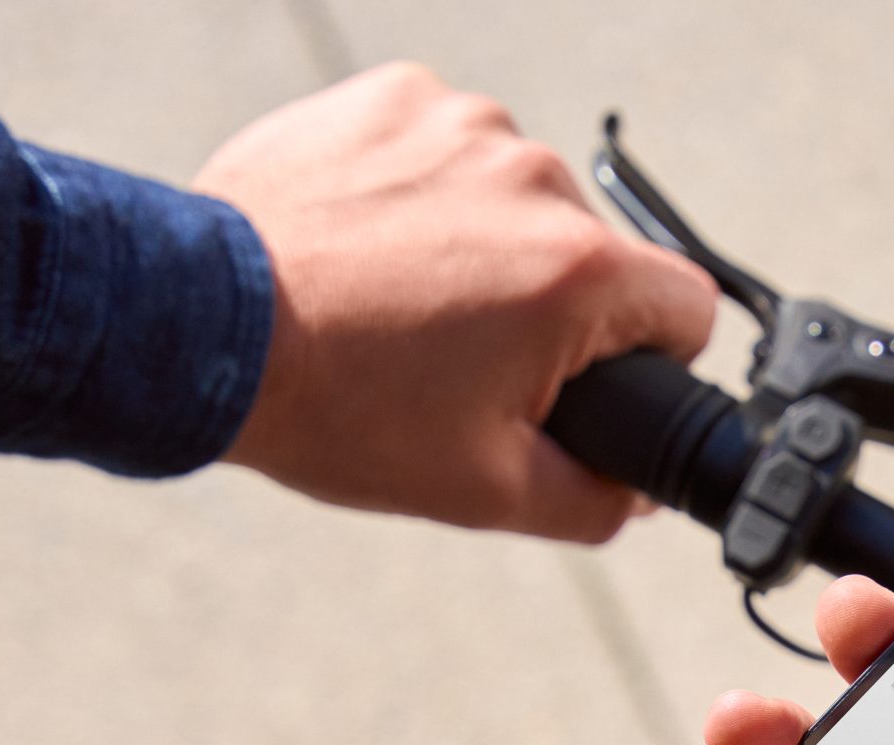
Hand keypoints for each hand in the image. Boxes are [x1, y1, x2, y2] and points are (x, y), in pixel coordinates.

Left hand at [193, 63, 715, 540]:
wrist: (203, 326)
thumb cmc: (341, 408)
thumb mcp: (484, 489)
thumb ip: (594, 498)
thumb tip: (638, 493)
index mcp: (580, 273)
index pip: (690, 308)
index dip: (651, 360)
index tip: (588, 381)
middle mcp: (535, 179)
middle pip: (592, 255)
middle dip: (546, 306)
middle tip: (458, 360)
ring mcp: (460, 125)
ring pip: (516, 198)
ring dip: (482, 244)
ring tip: (399, 302)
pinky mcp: (393, 97)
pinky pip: (444, 148)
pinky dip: (420, 192)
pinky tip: (367, 246)